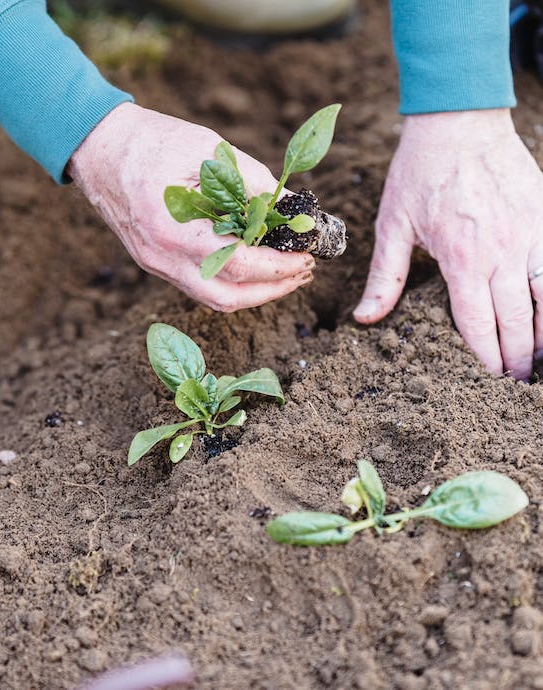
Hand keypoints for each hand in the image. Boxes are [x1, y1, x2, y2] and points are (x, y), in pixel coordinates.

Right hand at [67, 103, 313, 311]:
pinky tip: (254, 264)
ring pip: (212, 298)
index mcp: (171, 228)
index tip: (306, 256)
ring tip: (286, 273)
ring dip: (254, 292)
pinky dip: (233, 281)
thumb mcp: (206, 149)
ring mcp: (156, 265)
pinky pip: (199, 285)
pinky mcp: (156, 263)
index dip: (277, 267)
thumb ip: (251, 182)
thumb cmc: (150, 142)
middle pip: (225, 297)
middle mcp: (161, 257)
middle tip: (302, 272)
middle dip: (271, 290)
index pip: (236, 264)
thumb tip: (291, 209)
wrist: (98, 149)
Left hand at [353, 108, 542, 379]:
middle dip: (518, 358)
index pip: (478, 323)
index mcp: (462, 259)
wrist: (458, 121)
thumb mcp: (392, 227)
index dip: (485, 356)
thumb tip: (365, 319)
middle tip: (517, 383)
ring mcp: (532, 234)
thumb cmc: (419, 174)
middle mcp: (503, 252)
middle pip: (518, 321)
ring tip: (540, 361)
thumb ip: (384, 278)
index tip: (490, 378)